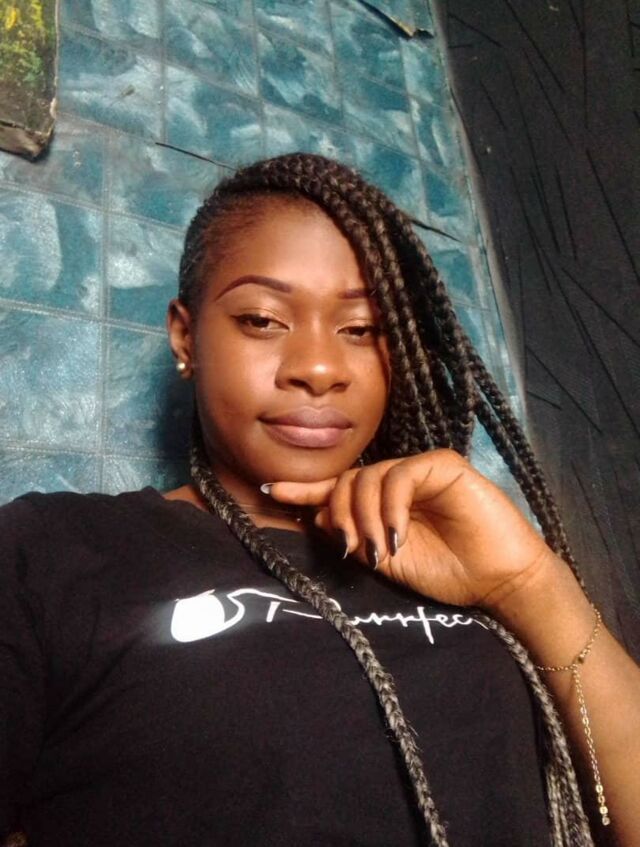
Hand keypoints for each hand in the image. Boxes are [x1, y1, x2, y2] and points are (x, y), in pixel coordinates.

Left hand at [265, 448, 559, 610]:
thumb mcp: (386, 558)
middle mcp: (397, 482)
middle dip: (338, 512)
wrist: (498, 580)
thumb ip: (353, 535)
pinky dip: (390, 506)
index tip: (271, 492)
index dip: (305, 490)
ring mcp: (419, 470)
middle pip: (346, 481)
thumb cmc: (447, 572)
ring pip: (368, 477)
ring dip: (364, 516)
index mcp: (382, 502)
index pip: (338, 489)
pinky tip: (396, 534)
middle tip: (348, 546)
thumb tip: (314, 515)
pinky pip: (399, 474)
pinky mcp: (442, 465)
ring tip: (381, 549)